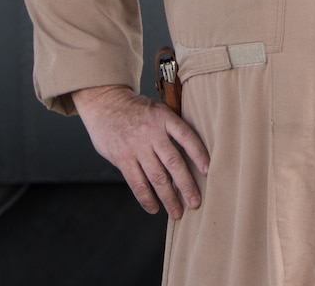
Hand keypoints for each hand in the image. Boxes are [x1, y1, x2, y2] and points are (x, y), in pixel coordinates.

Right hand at [72, 84, 210, 218]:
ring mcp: (136, 146)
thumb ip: (172, 126)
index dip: (199, 154)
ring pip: (157, 177)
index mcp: (163, 117)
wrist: (105, 102)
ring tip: (177, 212)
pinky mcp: (122, 158)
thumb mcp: (157, 108)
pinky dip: (146, 198)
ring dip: (169, 198)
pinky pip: (137, 183)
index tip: (208, 170)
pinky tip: (154, 208)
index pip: (186, 136)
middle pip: (174, 162)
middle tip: (196, 202)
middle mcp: (151, 132)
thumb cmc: (136, 109)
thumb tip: (193, 151)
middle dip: (186, 186)